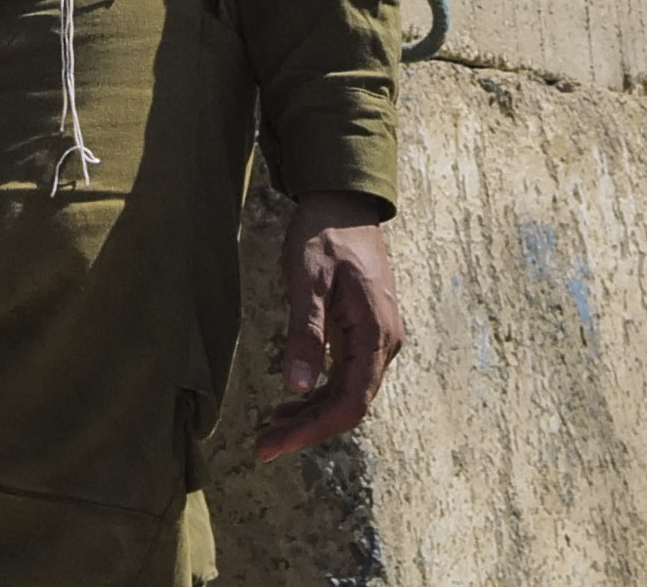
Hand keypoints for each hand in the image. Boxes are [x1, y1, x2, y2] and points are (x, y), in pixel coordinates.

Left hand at [250, 208, 413, 462]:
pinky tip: (290, 399)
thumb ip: (305, 332)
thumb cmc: (325, 235)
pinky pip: (345, 375)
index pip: (350, 403)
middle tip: (262, 445)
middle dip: (307, 428)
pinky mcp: (365, 333)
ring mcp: (377, 339)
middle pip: (348, 405)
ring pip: (346, 393)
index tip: (276, 444)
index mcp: (375, 334)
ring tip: (270, 427)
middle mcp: (384, 343)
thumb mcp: (308, 279)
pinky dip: (317, 392)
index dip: (313, 429)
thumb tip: (297, 386)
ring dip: (310, 413)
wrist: (344, 202)